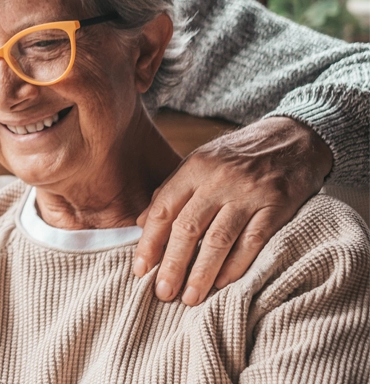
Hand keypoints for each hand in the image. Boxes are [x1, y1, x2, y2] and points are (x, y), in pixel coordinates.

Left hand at [135, 116, 333, 305]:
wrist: (295, 137)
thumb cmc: (240, 155)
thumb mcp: (201, 161)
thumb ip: (172, 190)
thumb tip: (143, 224)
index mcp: (194, 167)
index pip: (163, 210)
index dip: (149, 243)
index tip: (140, 270)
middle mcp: (219, 179)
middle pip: (188, 228)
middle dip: (172, 264)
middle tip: (163, 293)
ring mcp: (249, 193)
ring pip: (219, 239)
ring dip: (202, 272)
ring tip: (190, 297)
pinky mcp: (277, 205)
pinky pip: (253, 240)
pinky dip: (236, 265)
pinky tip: (223, 282)